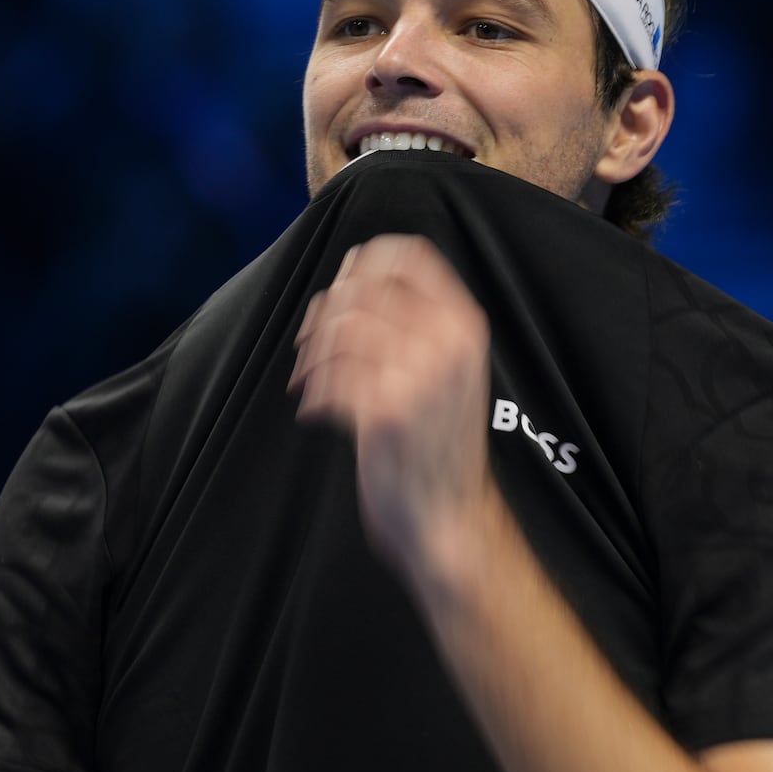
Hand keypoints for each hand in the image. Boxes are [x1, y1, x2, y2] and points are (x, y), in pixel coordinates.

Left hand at [289, 234, 494, 577]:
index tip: (342, 286)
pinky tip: (315, 409)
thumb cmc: (439, 442)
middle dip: (323, 313)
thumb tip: (348, 282)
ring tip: (308, 379)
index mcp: (464, 325)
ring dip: (311, 354)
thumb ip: (417, 323)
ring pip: (340, 329)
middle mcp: (447, 342)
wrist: (451, 516)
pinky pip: (328, 378)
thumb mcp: (450, 369)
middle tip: (309, 344)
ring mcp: (419, 375)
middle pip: (362, 289)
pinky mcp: (386, 412)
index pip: (409, 255)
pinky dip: (311, 392)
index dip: (364, 261)